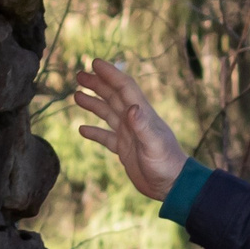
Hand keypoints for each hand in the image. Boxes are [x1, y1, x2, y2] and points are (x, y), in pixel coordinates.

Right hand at [74, 60, 190, 202]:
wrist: (172, 186)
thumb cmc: (166, 165)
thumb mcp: (154, 145)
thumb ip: (142, 126)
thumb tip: (131, 107)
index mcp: (142, 114)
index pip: (125, 88)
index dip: (111, 74)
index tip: (95, 62)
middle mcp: (134, 121)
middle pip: (114, 96)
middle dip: (97, 84)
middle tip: (79, 75)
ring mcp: (129, 135)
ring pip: (108, 113)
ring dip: (93, 103)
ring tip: (77, 95)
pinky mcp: (125, 150)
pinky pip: (106, 137)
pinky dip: (95, 132)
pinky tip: (82, 129)